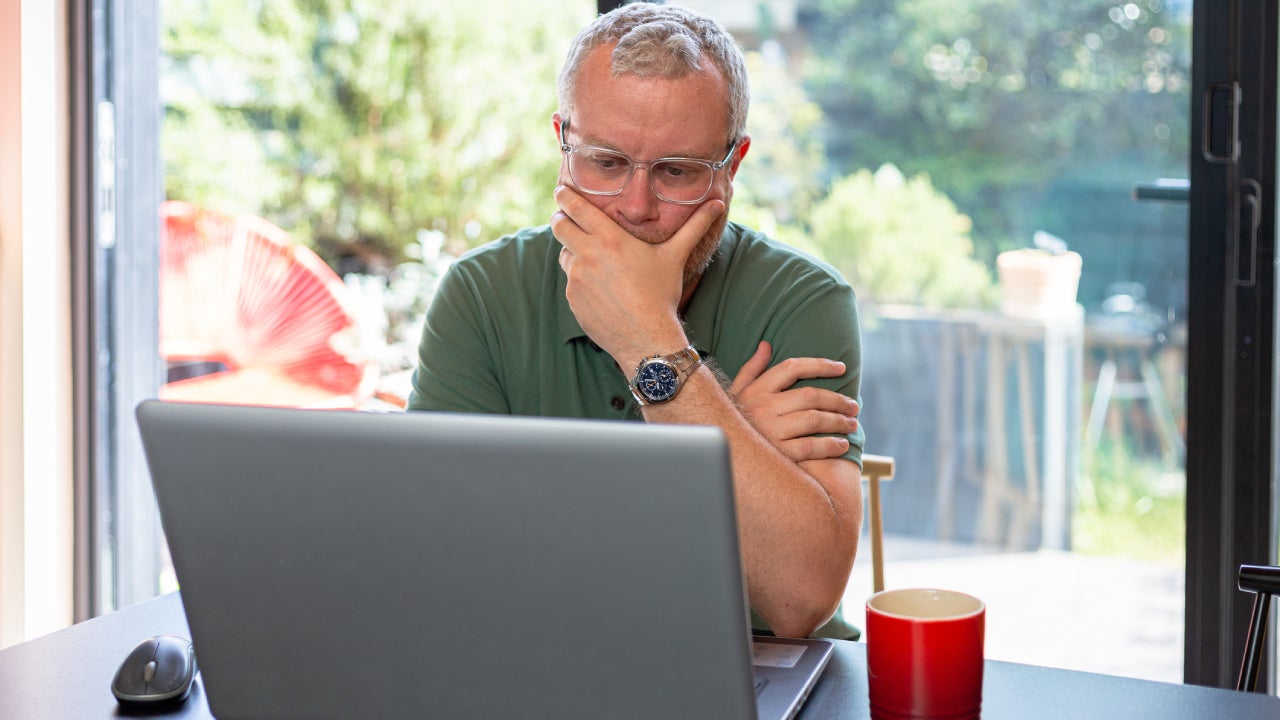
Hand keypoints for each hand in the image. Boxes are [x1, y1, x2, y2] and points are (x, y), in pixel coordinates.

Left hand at [552, 185, 723, 366]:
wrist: (646, 336)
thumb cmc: (661, 294)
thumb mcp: (675, 256)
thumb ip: (695, 226)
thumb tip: (719, 204)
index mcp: (609, 238)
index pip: (575, 207)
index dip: (565, 196)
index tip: (562, 191)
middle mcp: (587, 255)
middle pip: (559, 225)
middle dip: (561, 218)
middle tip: (566, 217)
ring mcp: (577, 278)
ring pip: (564, 254)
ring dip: (572, 251)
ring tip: (592, 257)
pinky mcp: (572, 299)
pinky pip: (570, 281)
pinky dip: (579, 279)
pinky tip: (599, 287)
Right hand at [730, 341, 859, 461]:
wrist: (723, 456)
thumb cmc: (733, 420)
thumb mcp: (737, 392)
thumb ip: (752, 369)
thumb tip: (766, 345)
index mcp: (757, 390)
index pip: (792, 368)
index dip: (820, 364)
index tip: (841, 368)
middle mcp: (764, 407)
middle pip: (810, 395)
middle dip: (837, 400)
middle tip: (854, 406)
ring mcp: (771, 430)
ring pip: (814, 419)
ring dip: (838, 421)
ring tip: (852, 424)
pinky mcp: (778, 453)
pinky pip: (810, 447)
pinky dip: (830, 445)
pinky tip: (841, 445)